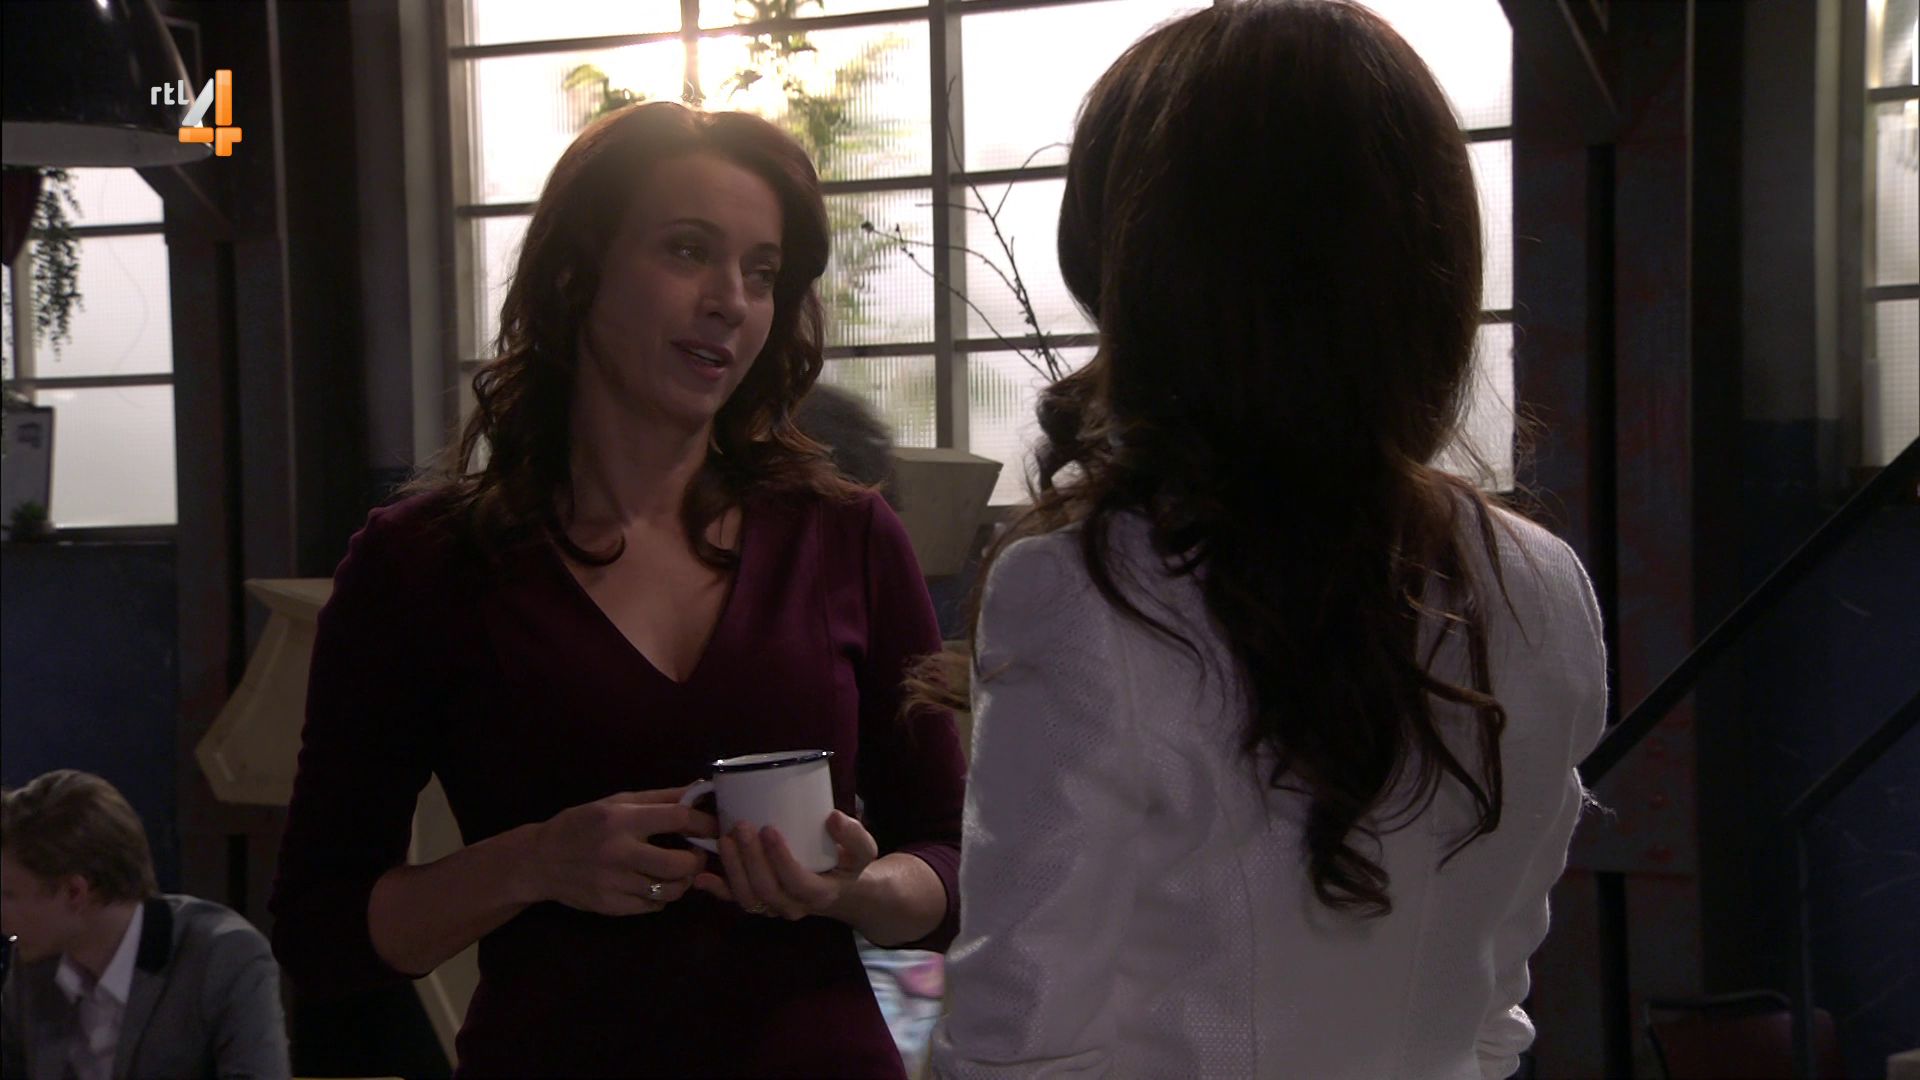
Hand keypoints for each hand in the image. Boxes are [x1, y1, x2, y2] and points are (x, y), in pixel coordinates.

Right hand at [522, 788, 718, 915]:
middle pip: (680, 864)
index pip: (678, 819)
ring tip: (680, 871)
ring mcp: (615, 884)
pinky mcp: (611, 907)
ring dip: (684, 882)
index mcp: (622, 820)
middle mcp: (620, 853)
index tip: (714, 826)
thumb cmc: (582, 824)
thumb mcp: (616, 802)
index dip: (704, 822)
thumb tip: (698, 790)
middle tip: (697, 854)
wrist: (540, 860)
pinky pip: (653, 906)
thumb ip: (659, 799)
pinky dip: (662, 897)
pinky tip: (655, 884)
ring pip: (670, 890)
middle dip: (698, 860)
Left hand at [692, 810, 878, 920]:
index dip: (780, 859)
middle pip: (766, 890)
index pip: (797, 882)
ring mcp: (772, 908)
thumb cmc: (848, 865)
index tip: (769, 828)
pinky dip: (717, 890)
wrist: (840, 889)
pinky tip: (701, 875)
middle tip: (741, 826)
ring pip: (747, 898)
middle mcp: (793, 906)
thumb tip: (832, 817)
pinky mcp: (758, 902)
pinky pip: (735, 900)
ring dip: (732, 869)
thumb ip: (853, 835)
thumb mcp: (862, 851)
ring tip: (724, 839)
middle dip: (750, 859)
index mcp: (819, 894)